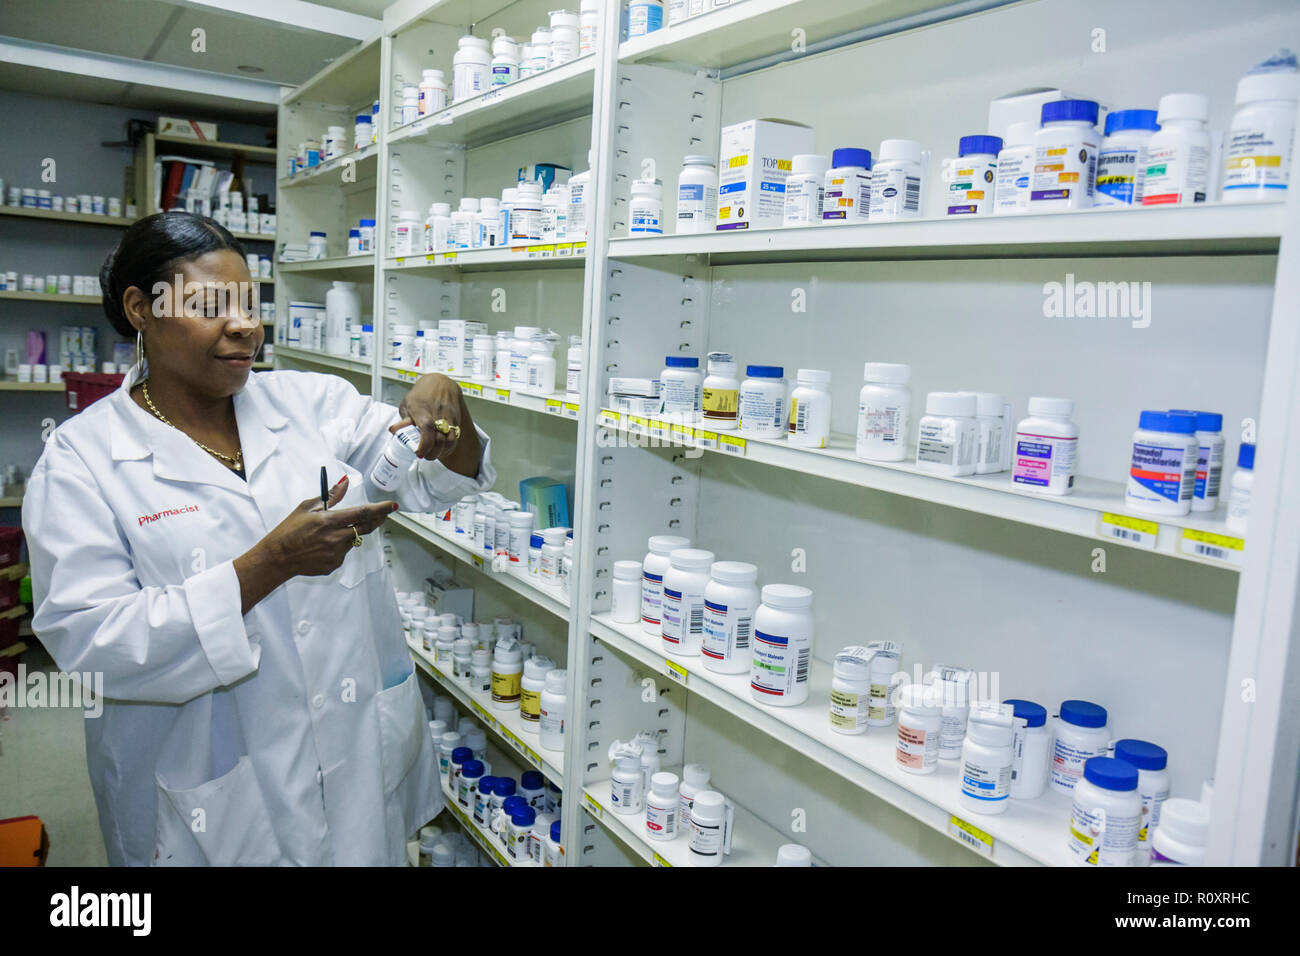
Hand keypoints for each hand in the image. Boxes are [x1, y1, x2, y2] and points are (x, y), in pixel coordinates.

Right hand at [233, 476, 396, 611]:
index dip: (380, 509)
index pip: (362, 513)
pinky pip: (343, 553)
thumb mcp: (307, 508)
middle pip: (366, 528)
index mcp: (329, 521)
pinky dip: (339, 547)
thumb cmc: (289, 530)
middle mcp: (335, 538)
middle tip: (382, 514)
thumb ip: (330, 496)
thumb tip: (345, 482)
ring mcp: (336, 554)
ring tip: (329, 534)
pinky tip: (322, 547)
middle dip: (377, 520)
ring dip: (349, 534)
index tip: (392, 506)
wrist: (277, 558)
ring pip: (353, 540)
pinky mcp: (334, 565)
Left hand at [395, 372, 481, 478]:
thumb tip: (395, 431)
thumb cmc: (423, 394)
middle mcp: (438, 415)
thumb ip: (403, 420)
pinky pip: (455, 438)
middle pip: (439, 439)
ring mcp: (449, 418)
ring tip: (434, 454)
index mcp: (423, 410)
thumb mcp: (407, 404)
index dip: (424, 445)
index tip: (419, 453)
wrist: (441, 384)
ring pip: (450, 440)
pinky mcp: (456, 421)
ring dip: (442, 452)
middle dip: (432, 453)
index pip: (427, 430)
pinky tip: (442, 449)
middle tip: (424, 456)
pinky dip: (449, 447)